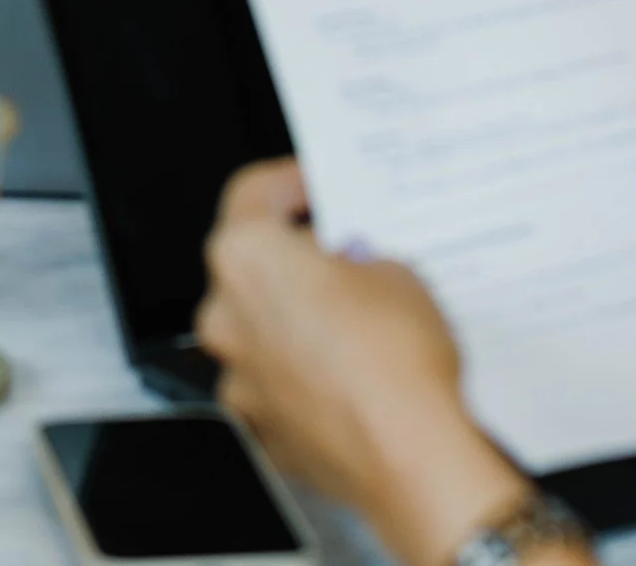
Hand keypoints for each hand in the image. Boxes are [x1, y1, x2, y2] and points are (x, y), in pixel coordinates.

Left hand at [196, 160, 531, 565]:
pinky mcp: (260, 432)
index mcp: (247, 260)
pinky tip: (353, 372)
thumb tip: (355, 269)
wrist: (410, 452)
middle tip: (348, 254)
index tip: (314, 186)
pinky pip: (276, 385)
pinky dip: (305, 376)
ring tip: (359, 319)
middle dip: (296, 258)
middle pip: (251, 268)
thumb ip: (359, 260)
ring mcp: (237, 380)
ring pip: (261, 331)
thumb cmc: (395, 360)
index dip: (290, 184)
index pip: (251, 196)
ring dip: (298, 320)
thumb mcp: (397, 271)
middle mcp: (226, 318)